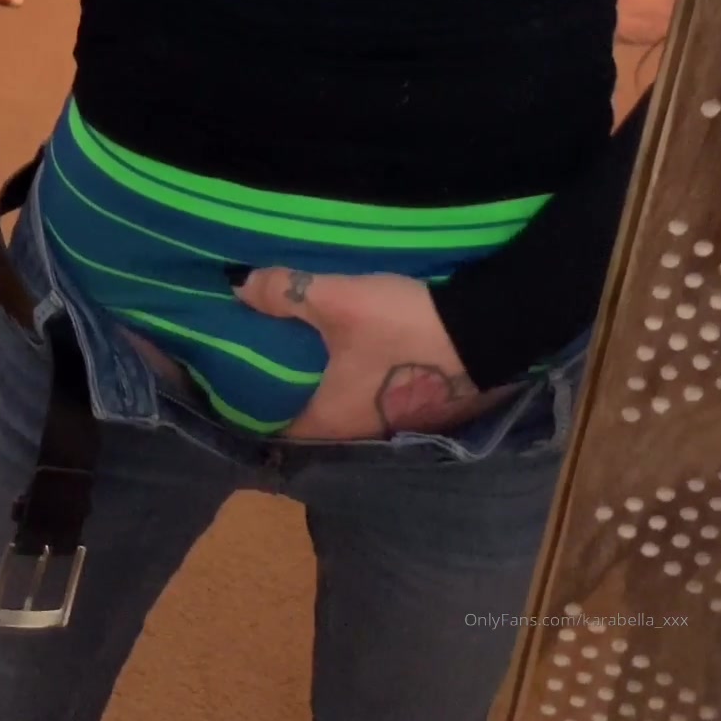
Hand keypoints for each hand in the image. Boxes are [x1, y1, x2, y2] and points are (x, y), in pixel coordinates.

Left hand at [234, 266, 524, 441]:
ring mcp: (395, 424)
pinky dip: (357, 378)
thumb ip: (285, 293)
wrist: (486, 332)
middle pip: (311, 415)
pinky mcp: (421, 407)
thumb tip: (238, 287)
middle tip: (264, 350)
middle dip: (289, 387)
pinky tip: (352, 349)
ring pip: (344, 405)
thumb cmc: (402, 327)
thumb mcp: (338, 301)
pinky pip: (374, 396)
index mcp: (329, 420)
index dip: (251, 404)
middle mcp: (359, 433)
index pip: (274, 427)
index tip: (234, 376)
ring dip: (326, 383)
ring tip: (304, 346)